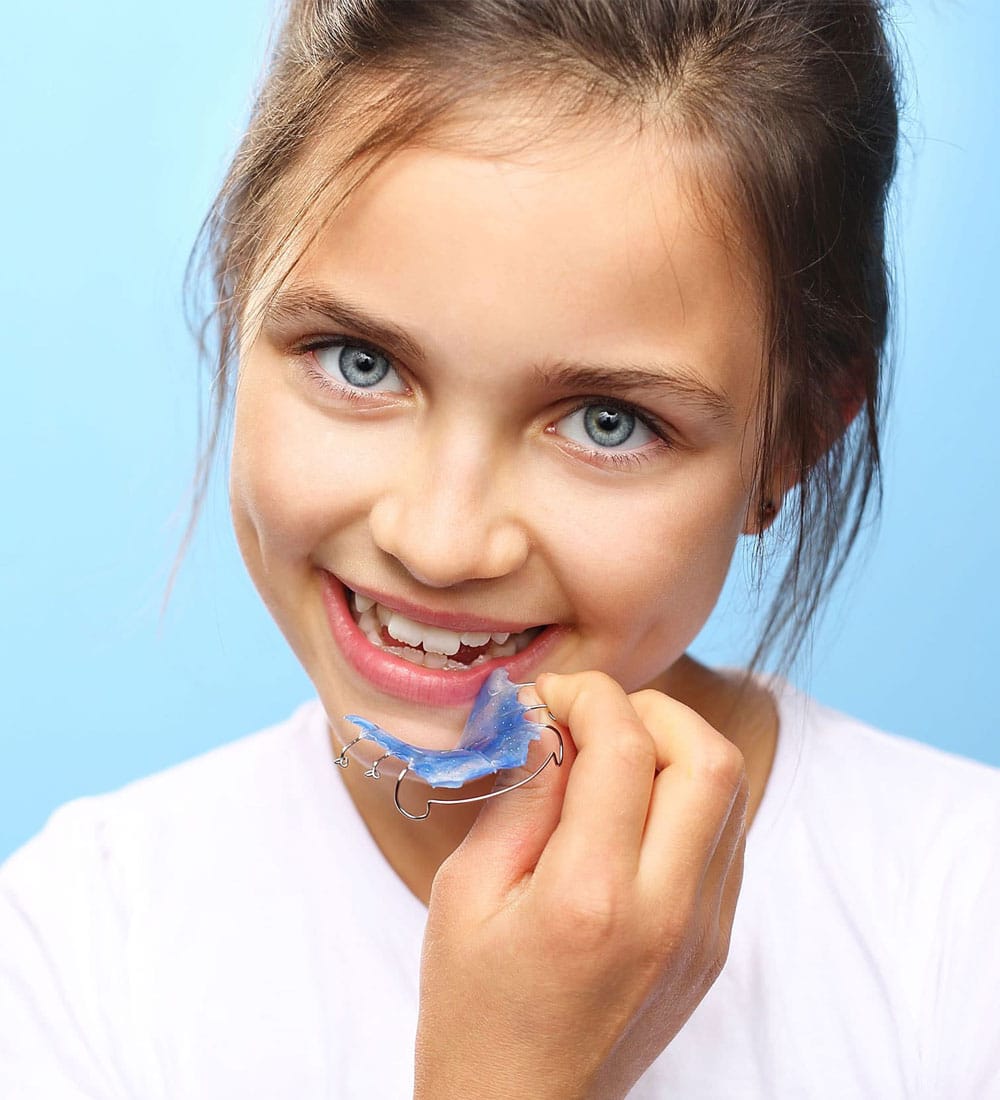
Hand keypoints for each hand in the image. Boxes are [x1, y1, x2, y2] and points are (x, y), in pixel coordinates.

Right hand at [413, 670, 749, 1099]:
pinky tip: (631, 810)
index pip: (625, 750)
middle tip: (593, 718)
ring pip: (729, 792)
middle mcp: (668, 912)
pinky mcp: (715, 943)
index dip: (589, 696)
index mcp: (591, 899)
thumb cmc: (473, 1009)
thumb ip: (518, 795)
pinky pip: (724, 836)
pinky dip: (686, 796)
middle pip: (708, 758)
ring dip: (675, 749)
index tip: (551, 697)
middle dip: (651, 710)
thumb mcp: (464, 892)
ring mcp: (704, 931)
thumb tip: (550, 721)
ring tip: (611, 758)